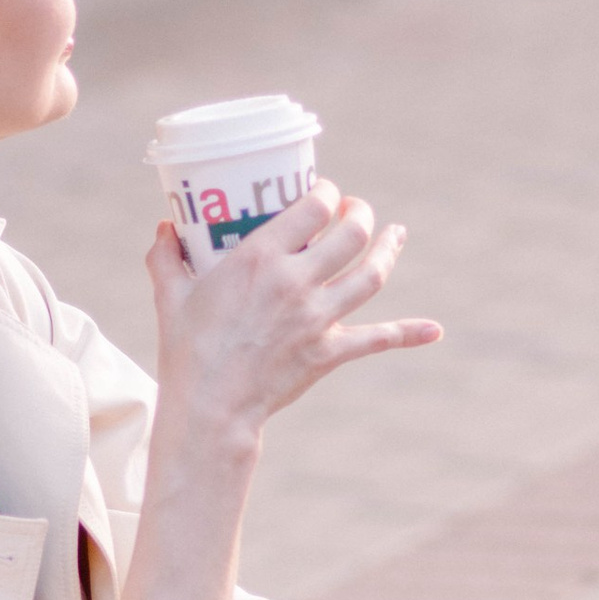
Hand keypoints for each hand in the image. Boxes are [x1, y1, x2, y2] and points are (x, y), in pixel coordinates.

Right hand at [146, 181, 439, 456]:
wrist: (211, 408)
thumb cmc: (186, 349)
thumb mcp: (170, 295)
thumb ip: (166, 256)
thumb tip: (165, 227)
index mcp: (260, 258)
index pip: (314, 205)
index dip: (327, 191)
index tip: (325, 191)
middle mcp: (297, 282)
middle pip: (352, 233)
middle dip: (361, 213)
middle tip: (356, 210)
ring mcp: (318, 318)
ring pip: (371, 275)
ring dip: (389, 251)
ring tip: (394, 235)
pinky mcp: (329, 352)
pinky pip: (377, 339)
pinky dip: (408, 334)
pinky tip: (434, 330)